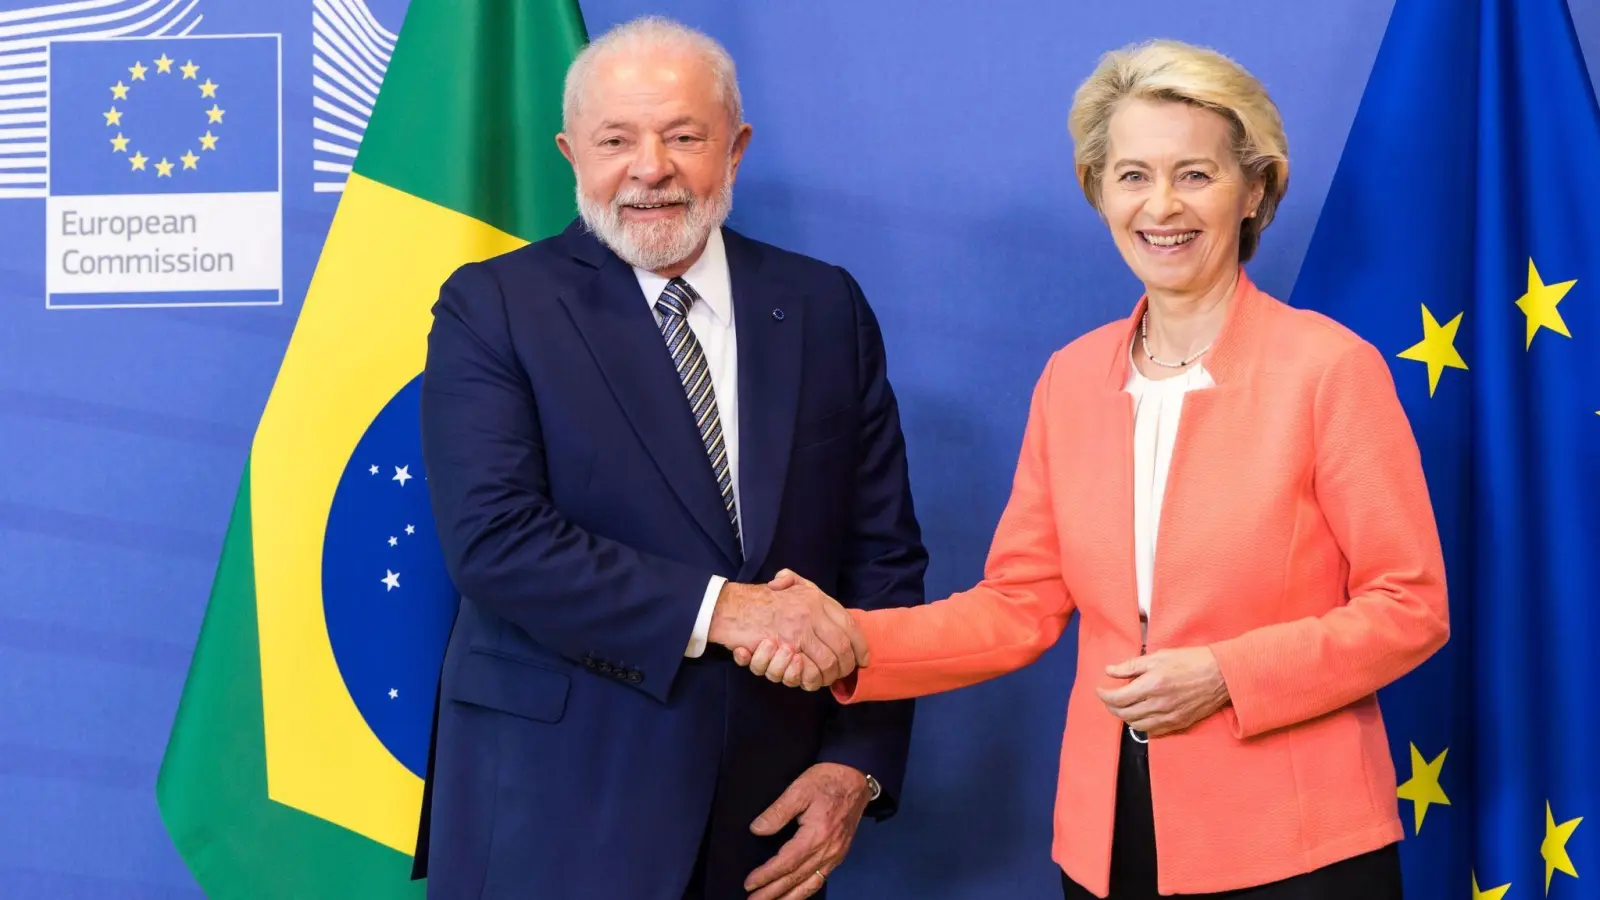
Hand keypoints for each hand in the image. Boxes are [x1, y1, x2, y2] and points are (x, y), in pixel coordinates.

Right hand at [711, 570, 866, 686]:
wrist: (730, 608)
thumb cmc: (758, 600)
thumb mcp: (785, 583)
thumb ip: (798, 582)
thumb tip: (798, 584)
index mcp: (816, 598)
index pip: (849, 624)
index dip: (860, 645)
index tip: (862, 658)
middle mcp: (811, 613)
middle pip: (842, 646)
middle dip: (846, 665)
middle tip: (842, 674)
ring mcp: (798, 632)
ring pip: (827, 662)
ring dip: (828, 675)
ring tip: (824, 678)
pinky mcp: (784, 649)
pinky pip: (807, 671)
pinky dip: (809, 678)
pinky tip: (806, 677)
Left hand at [745, 763, 870, 899]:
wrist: (856, 777)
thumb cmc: (826, 780)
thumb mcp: (799, 789)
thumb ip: (777, 812)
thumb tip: (757, 830)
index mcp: (816, 836)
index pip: (786, 863)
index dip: (766, 875)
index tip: (749, 883)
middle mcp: (828, 851)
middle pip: (796, 878)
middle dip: (773, 893)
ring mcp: (836, 854)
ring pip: (810, 884)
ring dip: (789, 898)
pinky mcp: (840, 853)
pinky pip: (822, 879)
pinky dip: (807, 890)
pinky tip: (796, 894)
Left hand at [1095, 647, 1229, 736]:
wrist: (1221, 675)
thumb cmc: (1191, 661)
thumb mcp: (1158, 656)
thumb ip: (1131, 666)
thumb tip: (1109, 671)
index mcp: (1152, 685)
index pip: (1118, 698)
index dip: (1104, 695)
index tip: (1100, 689)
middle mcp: (1159, 704)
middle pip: (1124, 714)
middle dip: (1111, 706)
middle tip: (1109, 697)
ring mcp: (1169, 717)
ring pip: (1136, 725)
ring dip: (1125, 716)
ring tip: (1124, 705)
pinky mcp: (1178, 723)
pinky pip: (1152, 730)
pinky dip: (1141, 724)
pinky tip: (1141, 713)